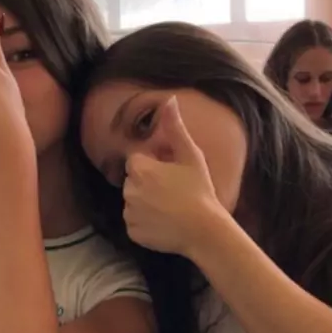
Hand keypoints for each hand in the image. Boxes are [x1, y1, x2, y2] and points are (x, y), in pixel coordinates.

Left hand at [123, 97, 225, 256]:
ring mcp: (129, 213)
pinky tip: (164, 222)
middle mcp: (128, 190)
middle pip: (134, 181)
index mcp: (139, 169)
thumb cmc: (199, 191)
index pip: (137, 160)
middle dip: (148, 183)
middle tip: (172, 191)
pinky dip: (146, 223)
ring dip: (146, 203)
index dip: (153, 165)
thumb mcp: (190, 156)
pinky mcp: (132, 232)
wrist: (203, 230)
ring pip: (134, 202)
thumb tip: (169, 100)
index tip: (170, 173)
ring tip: (170, 208)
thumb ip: (175, 128)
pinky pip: (135, 223)